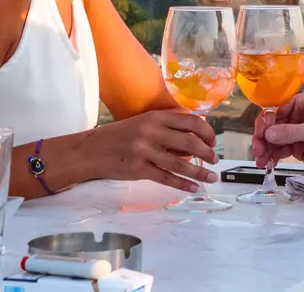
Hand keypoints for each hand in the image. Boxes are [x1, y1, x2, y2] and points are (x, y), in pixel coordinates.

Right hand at [80, 110, 217, 192]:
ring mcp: (144, 151)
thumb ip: (166, 128)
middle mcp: (151, 131)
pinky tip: (194, 188)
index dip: (207, 132)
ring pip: (181, 164)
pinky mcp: (138, 170)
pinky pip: (166, 178)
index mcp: (155, 117)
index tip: (213, 141)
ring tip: (212, 177)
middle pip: (190, 142)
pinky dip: (183, 184)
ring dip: (200, 172)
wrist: (88, 151)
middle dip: (208, 153)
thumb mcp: (142, 123)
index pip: (191, 121)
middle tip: (215, 161)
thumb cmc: (118, 136)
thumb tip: (194, 139)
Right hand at [253, 92, 303, 174]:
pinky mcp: (298, 148)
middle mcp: (296, 117)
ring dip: (265, 150)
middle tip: (258, 151)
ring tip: (262, 161)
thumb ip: (291, 132)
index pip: (274, 110)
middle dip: (262, 138)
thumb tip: (268, 134)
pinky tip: (269, 163)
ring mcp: (296, 133)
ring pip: (272, 140)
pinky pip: (279, 150)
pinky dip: (272, 157)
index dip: (265, 122)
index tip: (261, 134)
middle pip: (270, 126)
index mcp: (301, 103)